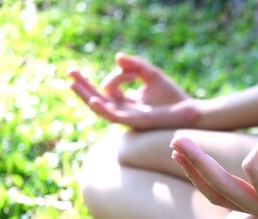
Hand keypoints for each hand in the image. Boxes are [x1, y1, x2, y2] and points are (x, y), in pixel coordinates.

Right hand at [69, 53, 200, 129]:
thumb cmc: (172, 96)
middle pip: (98, 99)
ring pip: (101, 108)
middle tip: (69, 72)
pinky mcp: (134, 121)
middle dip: (83, 86)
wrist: (188, 112)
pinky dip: (103, 108)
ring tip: (72, 84)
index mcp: (127, 103)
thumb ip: (135, 66)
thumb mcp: (152, 75)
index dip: (117, 76)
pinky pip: (114, 116)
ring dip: (85, 95)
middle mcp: (125, 111)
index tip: (131, 70)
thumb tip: (117, 57)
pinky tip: (92, 100)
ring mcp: (128, 118)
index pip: (110, 88)